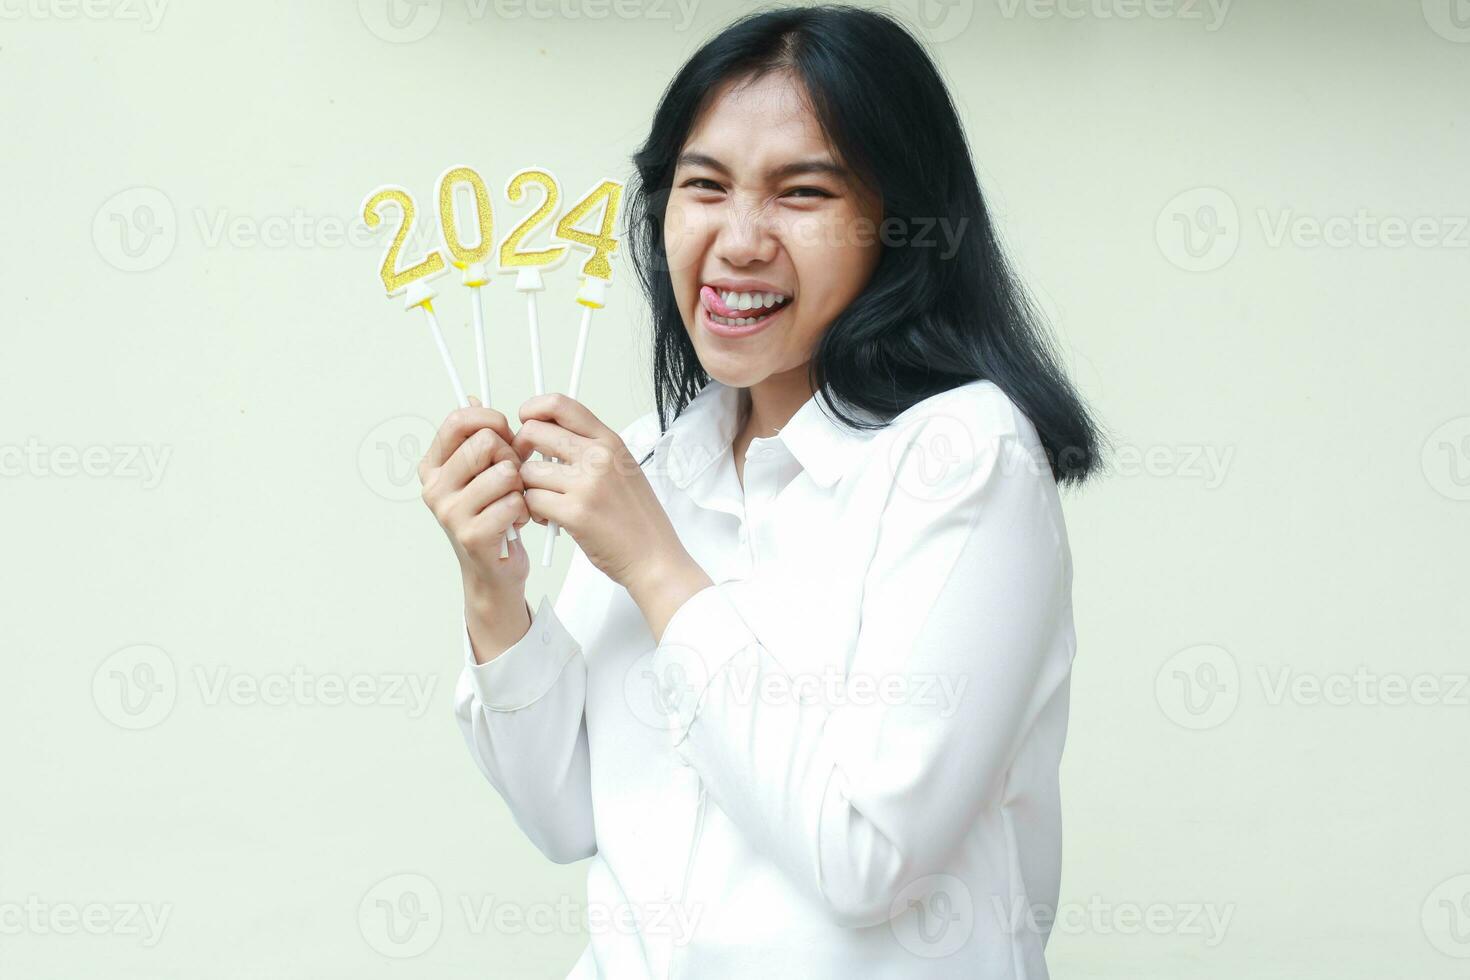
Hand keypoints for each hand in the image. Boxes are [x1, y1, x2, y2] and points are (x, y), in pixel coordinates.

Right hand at [420, 397, 532, 611]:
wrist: (493, 570)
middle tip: (513, 476)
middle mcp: (434, 487)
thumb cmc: (492, 513)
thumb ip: (479, 437)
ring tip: (514, 502)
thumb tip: (472, 397)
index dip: (490, 419)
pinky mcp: (471, 535)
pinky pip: (514, 503)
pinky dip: (524, 511)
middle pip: (486, 442)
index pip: (458, 420)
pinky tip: (515, 523)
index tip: (505, 432)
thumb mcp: (482, 472)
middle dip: (511, 455)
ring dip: (520, 487)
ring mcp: (450, 512)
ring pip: (505, 473)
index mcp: (433, 466)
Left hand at [513, 394, 688, 593]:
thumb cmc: (636, 518)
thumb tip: (547, 434)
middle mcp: (599, 456)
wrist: (654, 557)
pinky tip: (549, 519)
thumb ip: (590, 449)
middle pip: (534, 432)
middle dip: (520, 452)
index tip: (526, 422)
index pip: (560, 404)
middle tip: (528, 470)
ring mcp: (587, 484)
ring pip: (527, 471)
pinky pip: (532, 500)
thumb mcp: (621, 469)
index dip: (533, 409)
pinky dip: (533, 512)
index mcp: (610, 441)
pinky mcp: (575, 513)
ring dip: (528, 489)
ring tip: (544, 503)